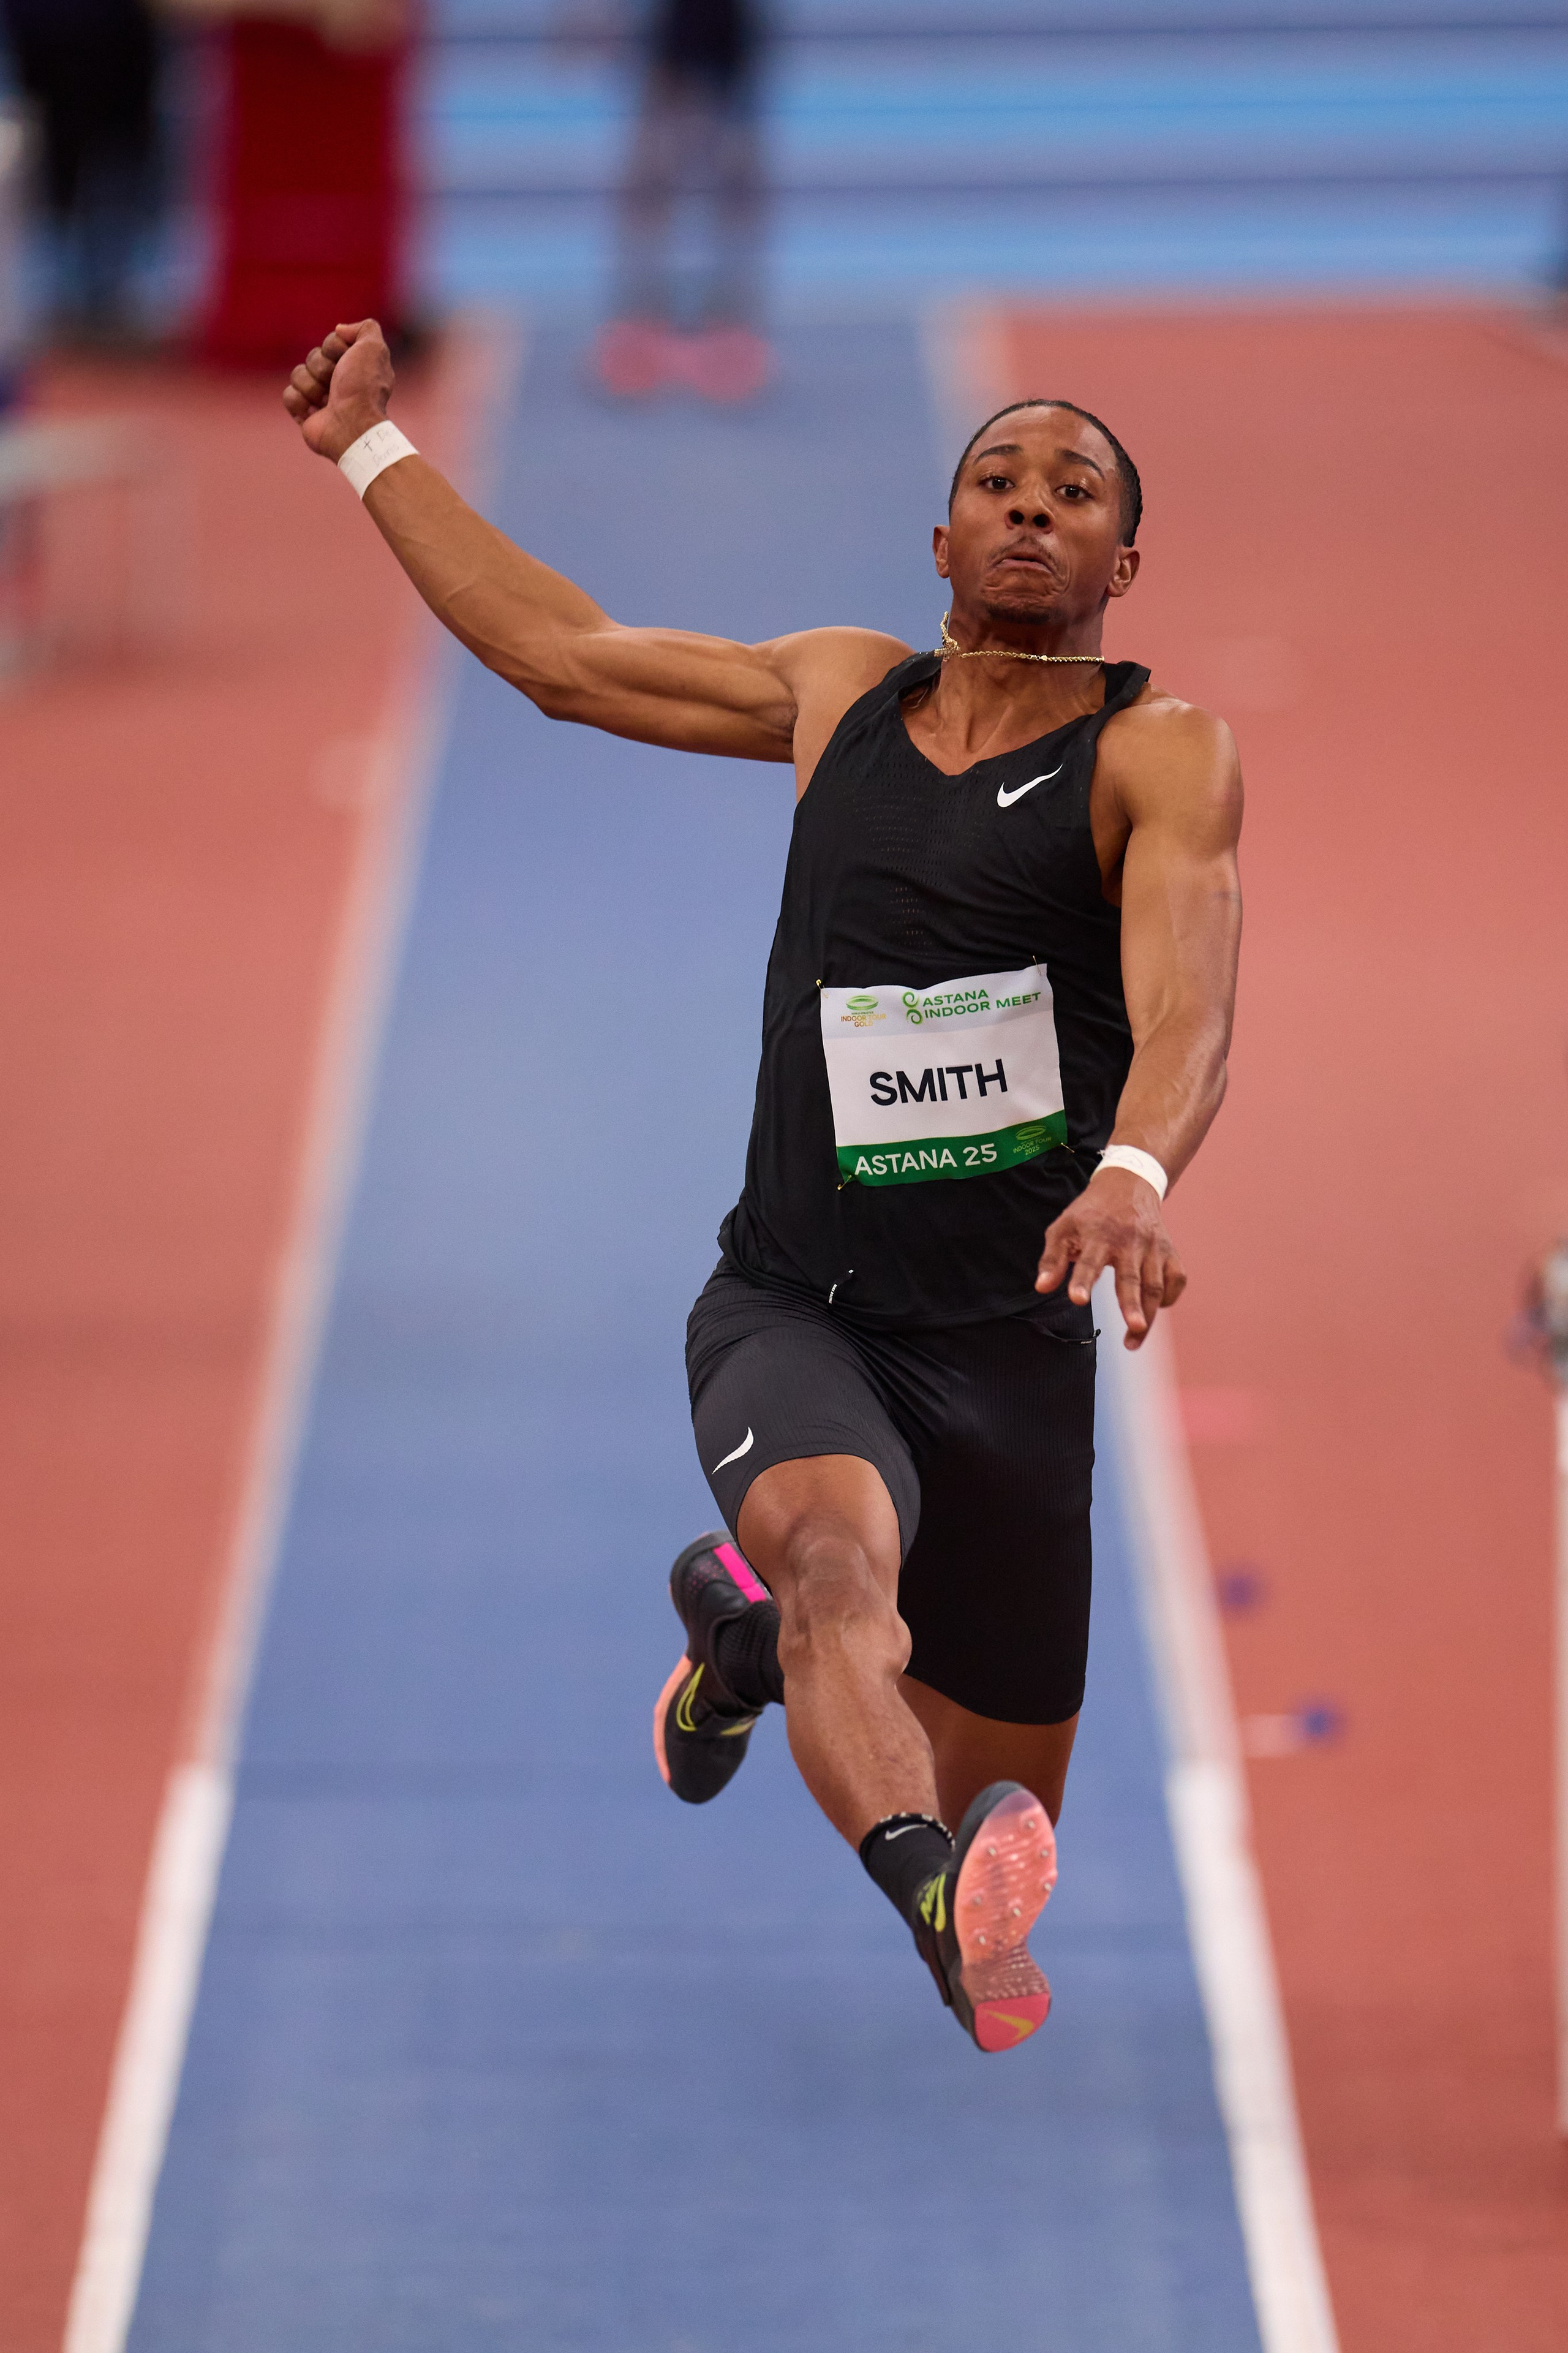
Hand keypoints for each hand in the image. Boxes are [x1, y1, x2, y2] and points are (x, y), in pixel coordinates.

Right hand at [282, 319, 394, 461]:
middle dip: (322, 368)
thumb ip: (365, 328)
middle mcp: (339, 382)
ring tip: (328, 402)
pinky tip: (314, 412)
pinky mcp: (306, 415)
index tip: (346, 361)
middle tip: (337, 383)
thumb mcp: (373, 348)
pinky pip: (289, 395)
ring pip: (299, 374)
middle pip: (313, 357)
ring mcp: (321, 399)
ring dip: (312, 386)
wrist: (352, 425)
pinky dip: (299, 402)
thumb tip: (340, 329)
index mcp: (354, 366)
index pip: (330, 343)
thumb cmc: (363, 388)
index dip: (334, 348)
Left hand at [1036, 1167, 1184, 1348]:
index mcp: (1098, 1234)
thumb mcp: (1063, 1228)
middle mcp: (1129, 1241)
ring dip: (1148, 1315)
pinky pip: (1176, 1279)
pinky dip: (1168, 1298)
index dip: (1082, 1281)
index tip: (1077, 1300)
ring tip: (1134, 1340)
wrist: (1128, 1185)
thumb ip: (1052, 1259)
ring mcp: (1153, 1247)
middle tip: (1134, 1329)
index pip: (1089, 1261)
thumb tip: (1041, 1288)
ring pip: (1156, 1285)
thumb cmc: (1089, 1214)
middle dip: (1132, 1304)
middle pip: (1132, 1277)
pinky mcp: (1170, 1251)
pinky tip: (1155, 1310)